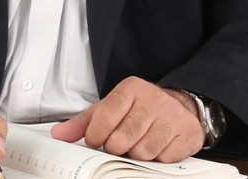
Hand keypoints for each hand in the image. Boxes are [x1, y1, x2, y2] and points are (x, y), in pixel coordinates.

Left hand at [50, 76, 203, 161]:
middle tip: (121, 143)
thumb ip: (84, 123)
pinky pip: (164, 158)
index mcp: (131, 89)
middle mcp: (154, 99)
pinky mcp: (188, 133)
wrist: (178, 106)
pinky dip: (158, 158)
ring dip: (137, 154)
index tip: (96, 140)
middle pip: (122, 139)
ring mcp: (173, 116)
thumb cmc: (138, 110)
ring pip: (143, 152)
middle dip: (117, 148)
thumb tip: (59, 134)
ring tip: (139, 143)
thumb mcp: (110, 109)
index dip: (96, 135)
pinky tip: (158, 146)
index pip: (105, 117)